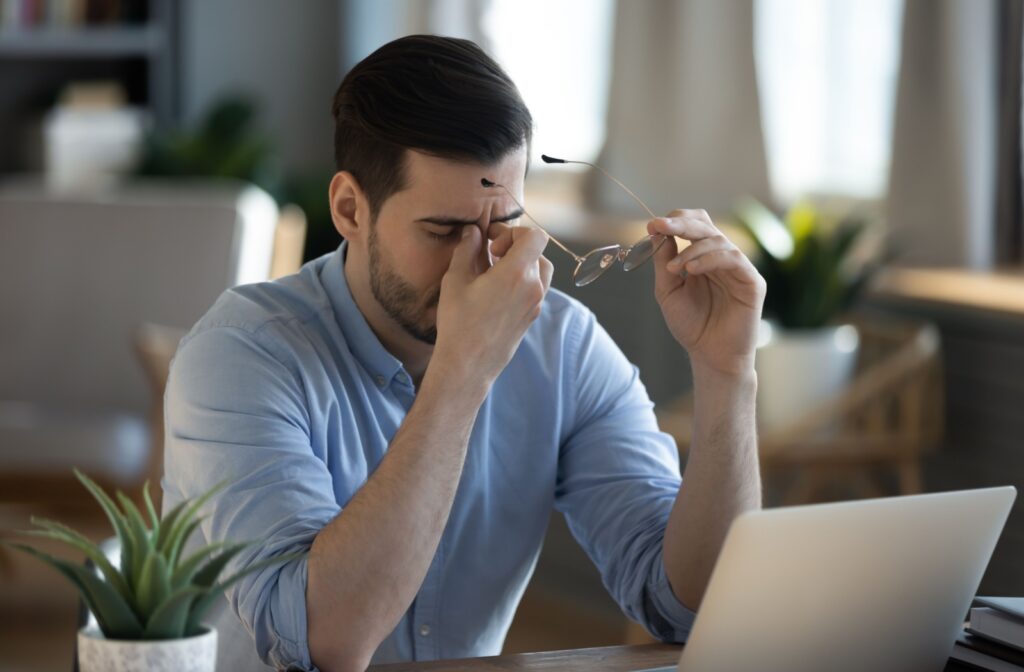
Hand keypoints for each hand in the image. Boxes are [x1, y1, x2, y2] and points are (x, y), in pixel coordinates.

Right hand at [433, 224, 552, 386]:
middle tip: (490, 254)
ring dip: (522, 264)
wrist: (469, 364)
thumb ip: (467, 249)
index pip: (535, 236)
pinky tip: (497, 290)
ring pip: (540, 270)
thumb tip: (473, 231)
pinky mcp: (532, 317)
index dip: (514, 232)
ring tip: (495, 272)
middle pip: (538, 252)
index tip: (492, 243)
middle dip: (515, 247)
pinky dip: (522, 281)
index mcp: (517, 273)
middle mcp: (534, 287)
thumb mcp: (456, 280)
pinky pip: (536, 289)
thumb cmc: (459, 322)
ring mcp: (536, 304)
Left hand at [648, 209, 765, 377]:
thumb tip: (657, 230)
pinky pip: (733, 258)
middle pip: (706, 226)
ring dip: (691, 249)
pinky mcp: (752, 281)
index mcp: (702, 257)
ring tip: (674, 268)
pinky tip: (691, 270)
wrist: (710, 356)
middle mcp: (722, 258)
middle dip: (681, 224)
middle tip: (660, 226)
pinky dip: (710, 259)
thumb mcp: (668, 290)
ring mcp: (739, 268)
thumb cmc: (691, 326)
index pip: (694, 226)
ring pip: (718, 240)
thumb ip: (664, 261)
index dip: (675, 220)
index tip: (652, 224)